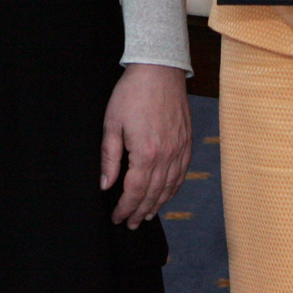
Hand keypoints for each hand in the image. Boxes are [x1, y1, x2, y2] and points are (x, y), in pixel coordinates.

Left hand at [102, 63, 191, 228]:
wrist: (159, 68)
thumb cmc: (132, 92)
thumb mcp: (112, 123)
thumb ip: (109, 157)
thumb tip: (105, 184)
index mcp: (146, 152)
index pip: (135, 191)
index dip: (125, 208)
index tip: (117, 217)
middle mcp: (167, 154)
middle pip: (153, 193)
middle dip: (140, 211)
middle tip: (130, 223)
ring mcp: (180, 148)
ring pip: (170, 186)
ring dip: (158, 203)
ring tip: (147, 214)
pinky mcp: (187, 140)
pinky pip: (182, 172)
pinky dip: (174, 187)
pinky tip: (166, 193)